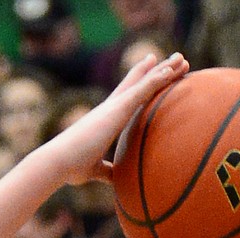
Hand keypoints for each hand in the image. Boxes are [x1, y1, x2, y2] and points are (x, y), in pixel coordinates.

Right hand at [53, 52, 188, 186]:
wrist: (58, 162)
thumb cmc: (70, 167)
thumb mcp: (93, 169)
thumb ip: (106, 171)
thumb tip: (116, 178)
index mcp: (104, 119)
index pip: (126, 96)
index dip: (138, 81)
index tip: (150, 66)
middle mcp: (109, 108)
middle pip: (137, 83)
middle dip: (155, 70)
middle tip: (172, 58)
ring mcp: (113, 107)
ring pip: (144, 83)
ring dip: (163, 70)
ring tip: (181, 58)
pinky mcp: (117, 110)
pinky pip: (142, 90)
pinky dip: (156, 79)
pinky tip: (170, 70)